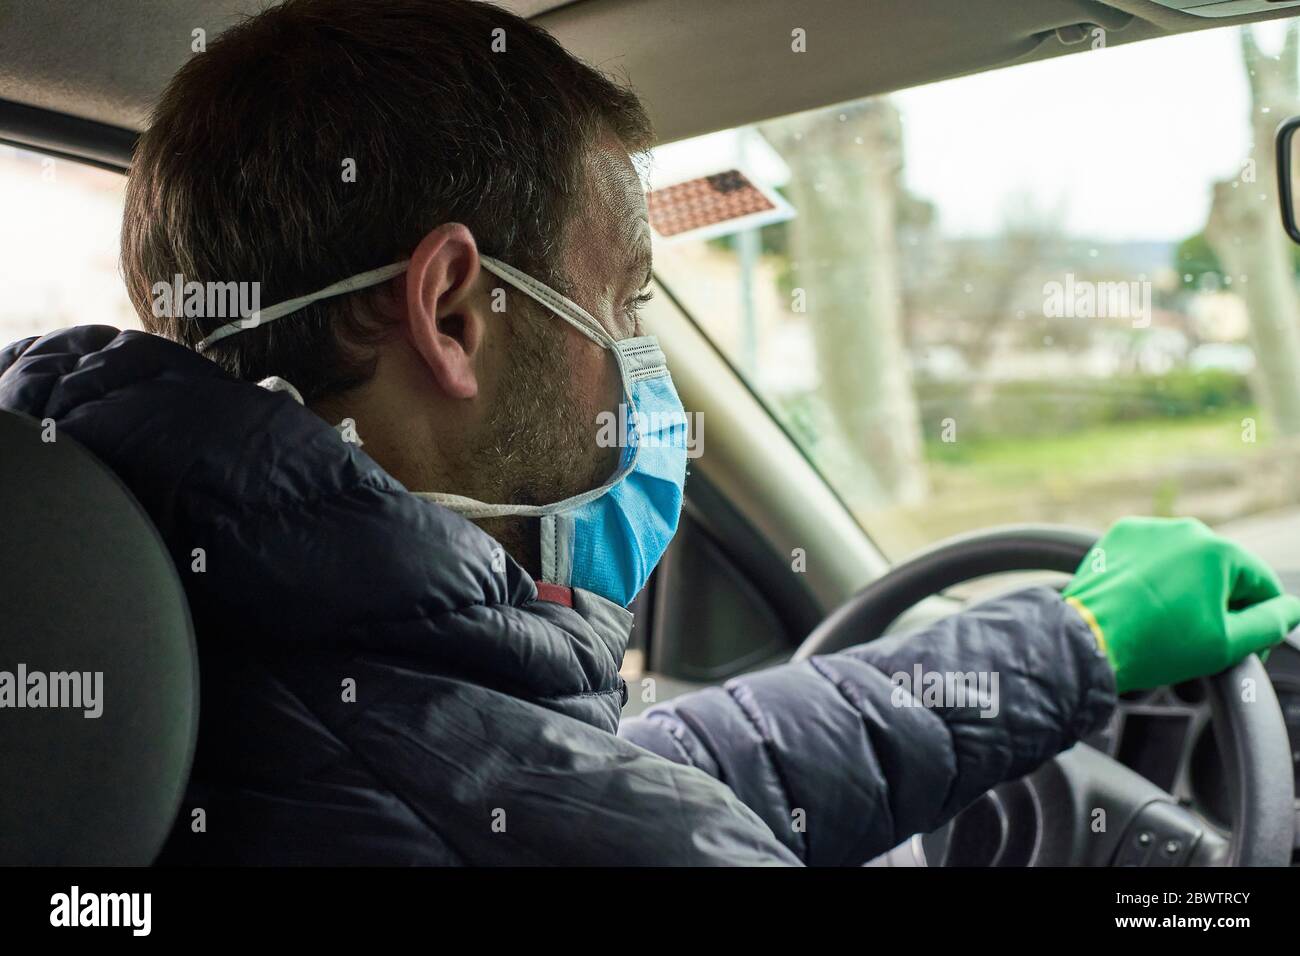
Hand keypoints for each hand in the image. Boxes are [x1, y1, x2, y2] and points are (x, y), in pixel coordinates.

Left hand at [1062, 517, 1299, 693]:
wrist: (1088, 637)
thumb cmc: (1157, 642)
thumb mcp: (1228, 643)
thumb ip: (1270, 623)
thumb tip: (1292, 609)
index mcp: (1219, 549)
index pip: (1261, 586)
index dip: (1260, 622)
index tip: (1245, 648)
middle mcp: (1185, 529)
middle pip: (1222, 574)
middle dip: (1219, 608)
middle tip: (1200, 641)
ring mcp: (1149, 529)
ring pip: (1185, 565)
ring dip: (1186, 592)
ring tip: (1167, 626)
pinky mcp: (1119, 536)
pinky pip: (1152, 558)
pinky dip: (1154, 579)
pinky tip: (1143, 607)